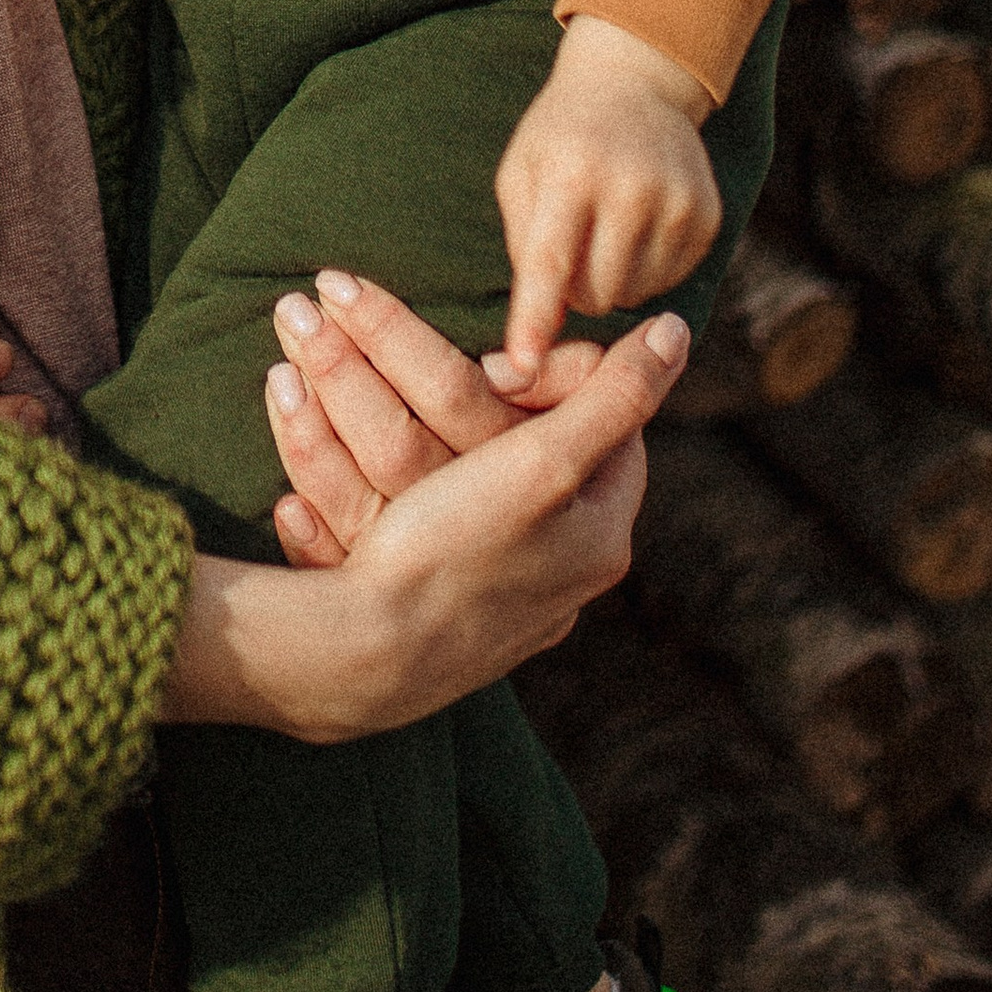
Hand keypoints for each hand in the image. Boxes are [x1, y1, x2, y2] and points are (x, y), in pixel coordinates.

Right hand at [161, 308, 689, 743]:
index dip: (570, 384)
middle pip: (538, 465)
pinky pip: (400, 544)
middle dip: (484, 407)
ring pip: (462, 499)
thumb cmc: (456, 553)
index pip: (613, 436)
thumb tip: (675, 333)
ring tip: (364, 417)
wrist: (365, 658)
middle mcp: (557, 578)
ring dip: (409, 446)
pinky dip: (356, 512)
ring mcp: (495, 602)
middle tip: (458, 376)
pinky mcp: (433, 616)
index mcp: (597, 540)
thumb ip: (613, 399)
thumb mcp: (545, 463)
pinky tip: (316, 499)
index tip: (509, 361)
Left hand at [493, 15, 718, 385]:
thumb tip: (530, 330)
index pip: (548, 262)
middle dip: (575, 292)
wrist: (636, 83)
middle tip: (570, 252)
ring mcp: (677, 203)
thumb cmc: (561, 136)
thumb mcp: (521, 171)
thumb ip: (523, 244)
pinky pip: (669, 283)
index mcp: (569, 175)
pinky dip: (645, 271)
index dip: (533, 319)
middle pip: (595, 293)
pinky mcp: (708, 217)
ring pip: (634, 296)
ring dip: (611, 282)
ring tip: (603, 231)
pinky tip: (637, 228)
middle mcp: (629, 189)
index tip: (520, 367)